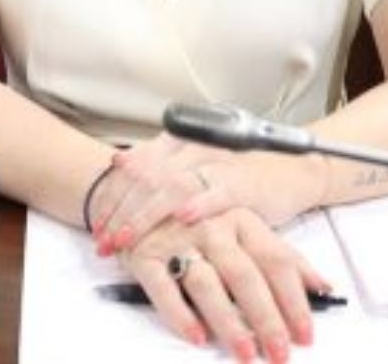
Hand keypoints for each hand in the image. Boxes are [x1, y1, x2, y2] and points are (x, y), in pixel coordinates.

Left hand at [90, 134, 319, 256]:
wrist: (289, 172)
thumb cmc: (236, 179)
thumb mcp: (193, 174)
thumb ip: (160, 175)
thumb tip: (118, 177)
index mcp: (177, 145)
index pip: (134, 168)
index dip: (112, 197)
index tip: (97, 226)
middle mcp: (193, 150)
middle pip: (146, 178)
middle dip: (120, 213)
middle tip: (104, 242)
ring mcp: (217, 165)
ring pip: (172, 185)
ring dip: (146, 216)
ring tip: (127, 239)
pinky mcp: (243, 183)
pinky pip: (217, 192)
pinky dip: (199, 205)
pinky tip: (182, 218)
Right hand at [122, 207, 328, 363]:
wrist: (138, 190)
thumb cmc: (201, 218)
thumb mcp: (246, 227)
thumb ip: (284, 256)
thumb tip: (325, 287)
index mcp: (241, 219)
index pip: (276, 261)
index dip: (294, 300)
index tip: (306, 334)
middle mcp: (212, 227)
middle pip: (245, 276)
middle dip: (266, 319)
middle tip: (279, 353)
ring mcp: (176, 240)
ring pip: (207, 284)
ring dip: (228, 322)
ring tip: (245, 352)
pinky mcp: (145, 255)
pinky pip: (162, 288)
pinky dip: (179, 314)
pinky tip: (197, 337)